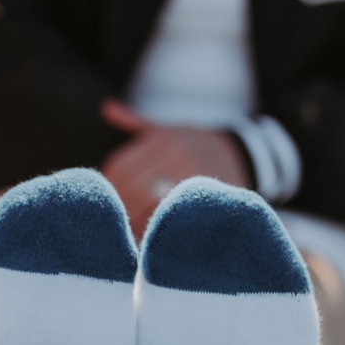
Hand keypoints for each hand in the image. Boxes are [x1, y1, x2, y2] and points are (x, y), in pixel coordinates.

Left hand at [100, 100, 249, 238]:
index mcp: (160, 139)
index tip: (109, 201)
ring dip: (138, 221)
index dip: (110, 188)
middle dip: (123, 207)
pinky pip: (175, 215)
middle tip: (119, 222)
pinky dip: (159, 228)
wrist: (238, 154)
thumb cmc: (193, 142)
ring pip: (151, 204)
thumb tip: (106, 108)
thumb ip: (134, 121)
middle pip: (133, 188)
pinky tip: (153, 236)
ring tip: (135, 230)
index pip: (119, 166)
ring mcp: (193, 174)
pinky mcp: (207, 194)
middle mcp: (175, 153)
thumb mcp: (166, 127)